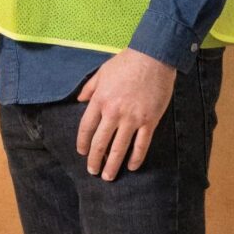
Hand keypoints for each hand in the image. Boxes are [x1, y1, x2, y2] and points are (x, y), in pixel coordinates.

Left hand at [76, 50, 175, 180]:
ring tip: (108, 176)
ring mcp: (132, 118)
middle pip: (100, 143)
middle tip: (93, 171)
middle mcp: (113, 112)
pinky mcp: (149, 121)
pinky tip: (132, 166)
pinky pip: (141, 144)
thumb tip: (79, 100)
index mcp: (100, 100)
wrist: (154, 57)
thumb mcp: (102, 72)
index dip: (83, 143)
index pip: (86, 128)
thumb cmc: (127, 62)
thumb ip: (89, 87)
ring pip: (119, 148)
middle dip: (95, 160)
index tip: (82, 153)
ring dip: (113, 164)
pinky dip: (136, 157)